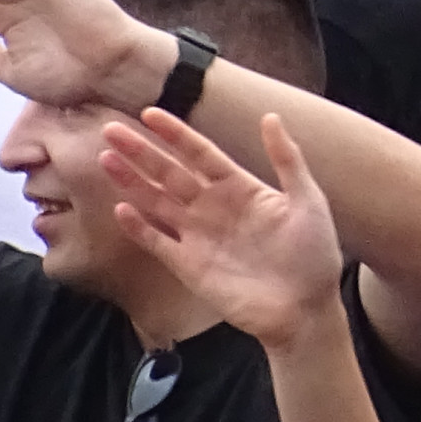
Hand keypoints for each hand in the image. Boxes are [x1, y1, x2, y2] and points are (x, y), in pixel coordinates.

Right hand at [99, 109, 346, 350]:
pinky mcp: (189, 267)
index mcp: (239, 187)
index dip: (175, 134)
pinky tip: (120, 208)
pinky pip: (158, 243)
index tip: (149, 113)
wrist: (305, 309)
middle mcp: (213, 208)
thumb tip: (271, 115)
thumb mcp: (307, 199)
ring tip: (107, 159)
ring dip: (131, 182)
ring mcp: (198, 237)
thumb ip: (286, 159)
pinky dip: (139, 227)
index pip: (200, 153)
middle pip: (170, 173)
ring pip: (157, 202)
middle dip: (141, 152)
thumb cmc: (313, 253)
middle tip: (110, 129)